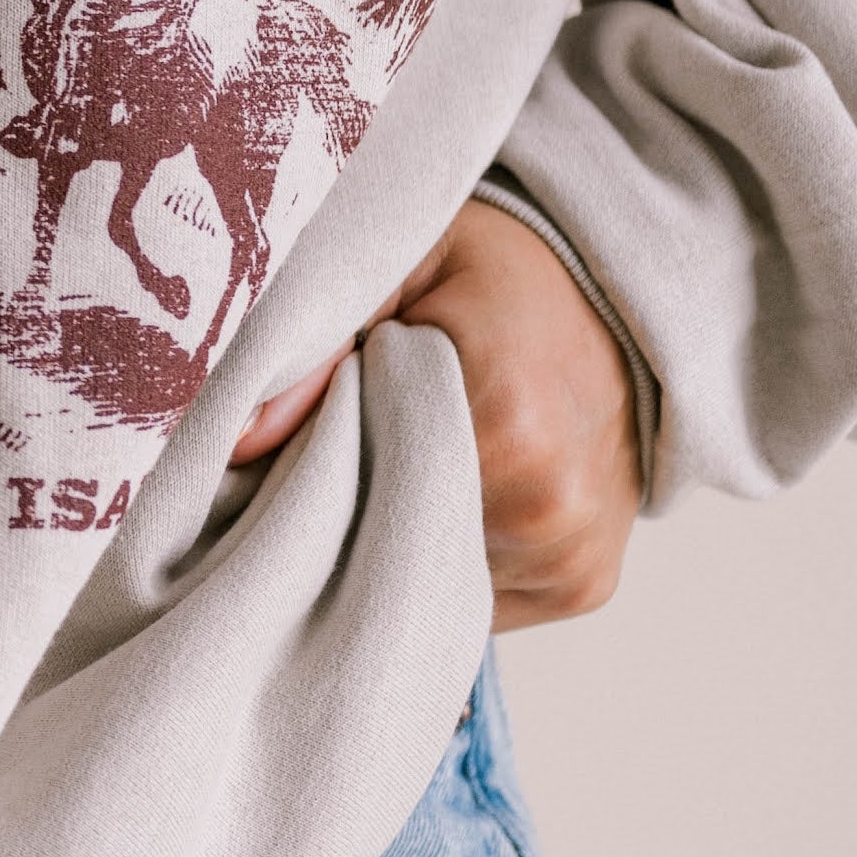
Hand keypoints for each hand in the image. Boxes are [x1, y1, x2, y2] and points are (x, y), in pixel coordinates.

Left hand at [233, 197, 639, 628]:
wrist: (619, 297)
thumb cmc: (496, 269)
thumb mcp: (401, 260)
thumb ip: (320, 338)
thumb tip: (237, 437)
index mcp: (506, 419)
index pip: (359, 481)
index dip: (310, 455)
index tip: (291, 425)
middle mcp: (549, 502)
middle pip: (388, 538)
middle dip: (345, 503)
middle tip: (330, 444)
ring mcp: (571, 554)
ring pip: (424, 574)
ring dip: (391, 532)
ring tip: (392, 459)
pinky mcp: (583, 584)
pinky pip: (474, 596)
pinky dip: (437, 554)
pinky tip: (434, 494)